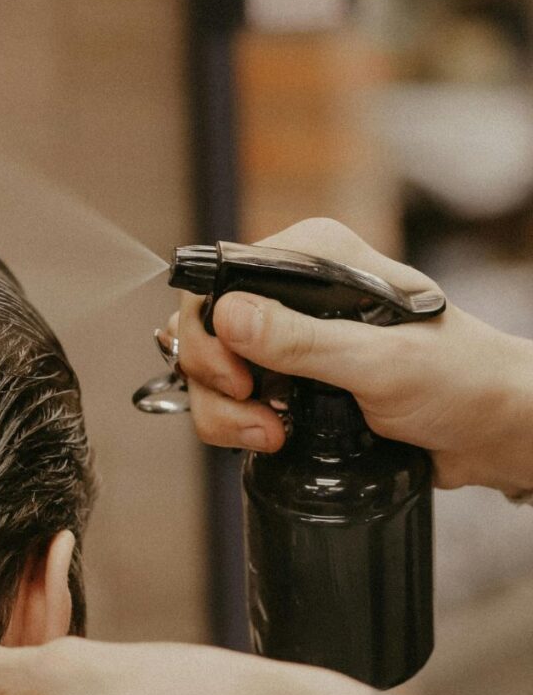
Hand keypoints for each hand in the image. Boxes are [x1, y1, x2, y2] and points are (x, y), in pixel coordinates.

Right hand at [172, 218, 532, 492]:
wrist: (491, 431)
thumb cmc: (461, 382)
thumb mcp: (381, 363)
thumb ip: (303, 341)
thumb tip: (228, 314)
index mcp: (317, 258)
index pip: (224, 276)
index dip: (212, 329)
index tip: (237, 374)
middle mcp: (294, 292)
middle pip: (204, 325)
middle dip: (216, 377)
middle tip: (253, 406)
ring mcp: (286, 338)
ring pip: (208, 368)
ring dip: (225, 411)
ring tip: (272, 433)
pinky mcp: (284, 378)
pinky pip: (227, 398)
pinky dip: (235, 424)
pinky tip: (274, 436)